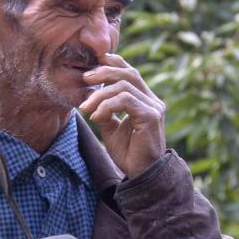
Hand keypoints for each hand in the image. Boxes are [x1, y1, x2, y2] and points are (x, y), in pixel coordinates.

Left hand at [79, 53, 166, 178]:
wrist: (141, 174)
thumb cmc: (128, 153)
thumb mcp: (111, 128)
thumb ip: (104, 110)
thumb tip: (90, 94)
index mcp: (145, 100)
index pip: (130, 72)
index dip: (112, 63)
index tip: (90, 68)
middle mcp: (152, 101)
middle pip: (128, 73)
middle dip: (103, 72)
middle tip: (84, 79)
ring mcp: (154, 108)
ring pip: (124, 86)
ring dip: (100, 94)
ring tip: (86, 107)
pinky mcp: (151, 116)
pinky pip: (126, 100)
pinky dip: (107, 105)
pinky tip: (96, 116)